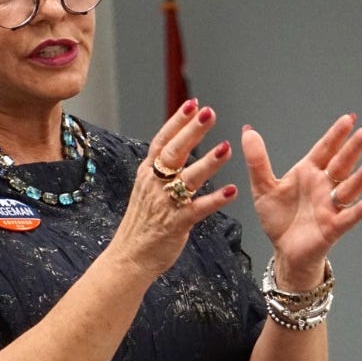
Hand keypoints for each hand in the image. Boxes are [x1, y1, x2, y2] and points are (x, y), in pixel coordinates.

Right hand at [108, 99, 238, 277]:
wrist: (130, 256)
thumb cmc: (142, 222)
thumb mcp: (146, 188)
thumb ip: (160, 168)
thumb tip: (176, 143)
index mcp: (148, 173)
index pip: (162, 141)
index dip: (177, 122)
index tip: (193, 104)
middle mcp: (155, 184)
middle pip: (174, 153)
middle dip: (192, 131)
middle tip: (209, 113)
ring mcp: (165, 203)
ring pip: (187, 178)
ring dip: (207, 163)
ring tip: (226, 148)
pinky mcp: (177, 223)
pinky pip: (198, 208)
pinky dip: (215, 200)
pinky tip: (231, 191)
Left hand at [241, 114, 361, 286]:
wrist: (284, 250)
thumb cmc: (280, 219)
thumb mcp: (263, 187)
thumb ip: (257, 160)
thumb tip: (248, 132)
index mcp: (309, 173)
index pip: (325, 149)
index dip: (337, 135)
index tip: (348, 119)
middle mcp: (324, 187)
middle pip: (341, 164)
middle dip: (353, 149)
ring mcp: (330, 207)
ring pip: (348, 190)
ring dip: (359, 179)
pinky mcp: (332, 227)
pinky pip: (347, 219)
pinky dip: (357, 212)